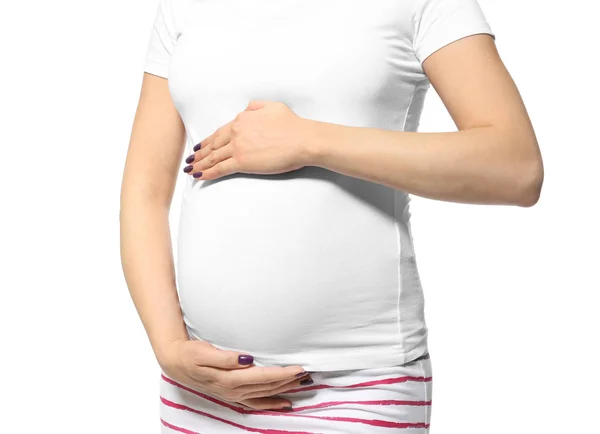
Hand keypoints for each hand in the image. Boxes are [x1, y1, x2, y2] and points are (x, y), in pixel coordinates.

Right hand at [157, 338, 311, 409]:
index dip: (283, 374)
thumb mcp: (203, 352)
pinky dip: (272, 403)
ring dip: (285, 389)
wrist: (175, 362)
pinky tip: (285, 402)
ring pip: (265, 394)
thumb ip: (225, 358)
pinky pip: (256, 402)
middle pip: (268, 386)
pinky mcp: (232, 395)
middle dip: (289, 381)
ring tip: (302, 383)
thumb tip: (246, 359)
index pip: (263, 377)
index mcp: (229, 379)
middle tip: (308, 373)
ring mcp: (233, 395)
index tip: (299, 368)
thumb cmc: (190, 354)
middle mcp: (234, 390)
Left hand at [182, 100, 316, 179]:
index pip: (221, 132)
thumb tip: (246, 111)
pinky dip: (208, 172)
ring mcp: (238, 147)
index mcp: (243, 118)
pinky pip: (220, 168)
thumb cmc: (293, 125)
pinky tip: (200, 175)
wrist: (303, 140)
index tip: (201, 146)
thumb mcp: (272, 106)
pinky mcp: (242, 162)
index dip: (209, 140)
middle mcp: (237, 131)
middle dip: (200, 153)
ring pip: (213, 156)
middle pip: (213, 144)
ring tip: (191, 168)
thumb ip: (255, 107)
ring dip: (200, 163)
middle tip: (191, 159)